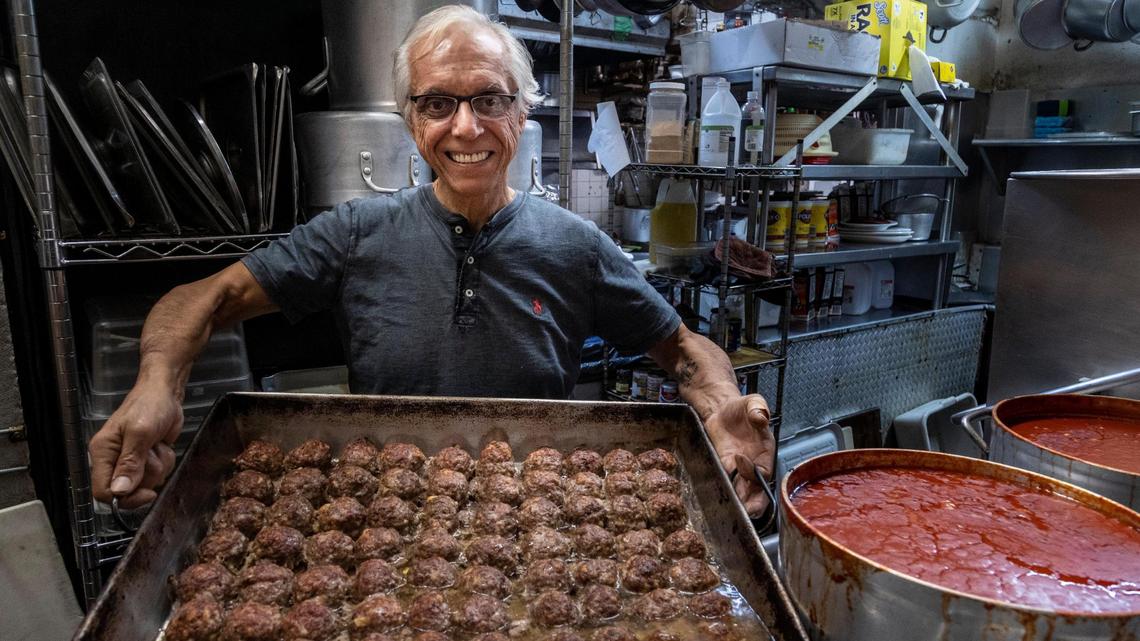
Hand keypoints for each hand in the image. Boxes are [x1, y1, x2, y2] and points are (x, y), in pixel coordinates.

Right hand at [89, 384, 182, 508]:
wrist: (165, 394)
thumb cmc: (149, 405)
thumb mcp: (140, 432)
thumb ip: (130, 462)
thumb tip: (120, 490)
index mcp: (102, 452)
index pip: (103, 492)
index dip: (125, 498)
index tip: (147, 493)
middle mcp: (113, 459)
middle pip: (129, 491)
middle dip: (148, 475)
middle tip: (152, 453)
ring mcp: (130, 460)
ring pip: (146, 483)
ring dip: (159, 465)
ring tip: (156, 444)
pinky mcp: (146, 459)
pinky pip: (158, 474)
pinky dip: (165, 461)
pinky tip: (162, 445)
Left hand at [704, 394, 774, 517]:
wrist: (720, 409)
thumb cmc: (740, 408)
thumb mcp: (752, 402)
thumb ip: (758, 408)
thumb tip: (761, 417)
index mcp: (765, 452)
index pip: (764, 472)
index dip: (754, 474)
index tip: (741, 464)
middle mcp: (754, 464)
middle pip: (757, 491)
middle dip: (754, 503)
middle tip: (747, 512)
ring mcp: (739, 469)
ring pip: (743, 493)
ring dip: (740, 503)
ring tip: (734, 512)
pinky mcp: (725, 468)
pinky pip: (728, 484)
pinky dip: (726, 493)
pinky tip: (721, 501)